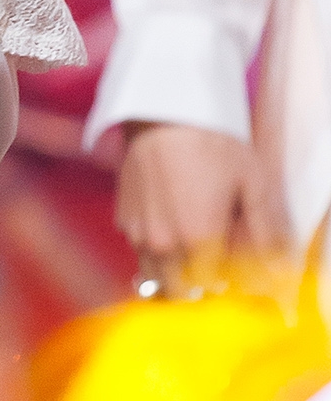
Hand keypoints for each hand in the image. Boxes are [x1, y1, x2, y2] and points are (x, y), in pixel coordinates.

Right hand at [116, 121, 286, 290]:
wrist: (162, 108)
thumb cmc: (210, 141)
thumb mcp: (253, 182)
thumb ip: (267, 232)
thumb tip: (278, 269)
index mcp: (199, 242)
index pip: (215, 289)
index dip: (227, 279)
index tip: (234, 262)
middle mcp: (165, 244)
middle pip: (181, 292)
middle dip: (198, 283)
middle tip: (212, 258)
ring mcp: (139, 232)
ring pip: (155, 276)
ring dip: (173, 272)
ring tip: (188, 244)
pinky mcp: (123, 216)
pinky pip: (139, 249)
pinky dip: (153, 247)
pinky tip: (167, 220)